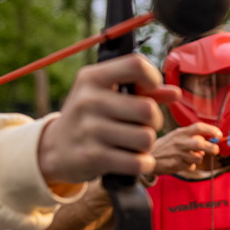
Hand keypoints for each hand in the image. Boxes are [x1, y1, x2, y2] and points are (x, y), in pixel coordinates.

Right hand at [38, 54, 180, 185]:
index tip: (149, 92)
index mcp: (92, 77)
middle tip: (143, 126)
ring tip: (135, 144)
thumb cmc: (89, 118)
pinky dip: (143, 164)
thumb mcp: (106, 96)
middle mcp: (88, 100)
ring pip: (146, 138)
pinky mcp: (93, 157)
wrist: (54, 150)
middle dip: (154, 121)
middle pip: (147, 109)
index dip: (153, 78)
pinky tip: (134, 161)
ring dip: (147, 145)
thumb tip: (175, 93)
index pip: (136, 65)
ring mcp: (89, 129)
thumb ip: (141, 92)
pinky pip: (137, 162)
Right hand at [152, 123, 220, 174]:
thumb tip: (209, 141)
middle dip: (212, 148)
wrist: (148, 156)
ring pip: (198, 157)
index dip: (211, 130)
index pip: (198, 127)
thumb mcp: (176, 136)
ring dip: (198, 158)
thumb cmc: (165, 146)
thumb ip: (191, 137)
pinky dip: (189, 165)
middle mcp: (180, 142)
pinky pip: (191, 166)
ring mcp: (178, 154)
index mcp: (181, 132)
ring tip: (189, 156)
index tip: (219, 134)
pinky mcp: (176, 165)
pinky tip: (181, 162)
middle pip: (200, 144)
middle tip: (215, 150)